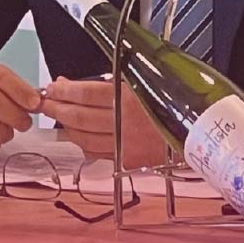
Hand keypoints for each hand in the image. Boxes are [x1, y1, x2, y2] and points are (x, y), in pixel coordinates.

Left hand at [40, 77, 167, 168]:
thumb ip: (108, 82)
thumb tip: (72, 83)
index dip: (63, 91)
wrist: (199, 131)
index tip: (51, 87)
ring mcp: (126, 145)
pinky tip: (77, 135)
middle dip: (57, 108)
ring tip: (58, 116)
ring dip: (67, 127)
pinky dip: (83, 144)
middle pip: (79, 116)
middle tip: (44, 102)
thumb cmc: (170, 100)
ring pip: (84, 138)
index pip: (84, 93)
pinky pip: (98, 153)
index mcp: (128, 96)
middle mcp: (125, 122)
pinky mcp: (129, 161)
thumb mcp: (141, 81)